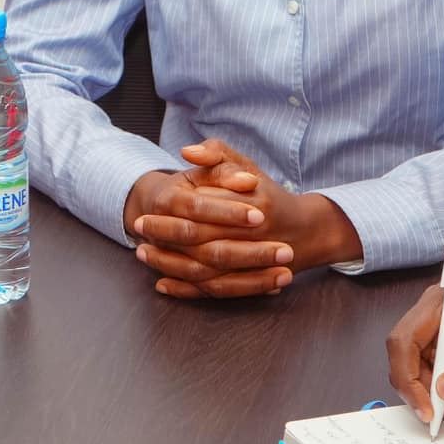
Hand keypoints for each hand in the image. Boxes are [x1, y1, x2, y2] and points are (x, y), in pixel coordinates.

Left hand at [128, 140, 359, 297]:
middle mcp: (258, 236)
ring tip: (143, 254)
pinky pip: (216, 292)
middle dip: (167, 237)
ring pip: (209, 272)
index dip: (175, 213)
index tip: (144, 212)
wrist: (304, 230)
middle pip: (206, 242)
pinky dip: (187, 291)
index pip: (209, 209)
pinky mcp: (250, 282)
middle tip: (139, 230)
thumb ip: (217, 153)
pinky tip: (162, 285)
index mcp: (257, 203)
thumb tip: (187, 151)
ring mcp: (256, 263)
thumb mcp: (246, 165)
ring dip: (171, 265)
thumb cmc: (265, 193)